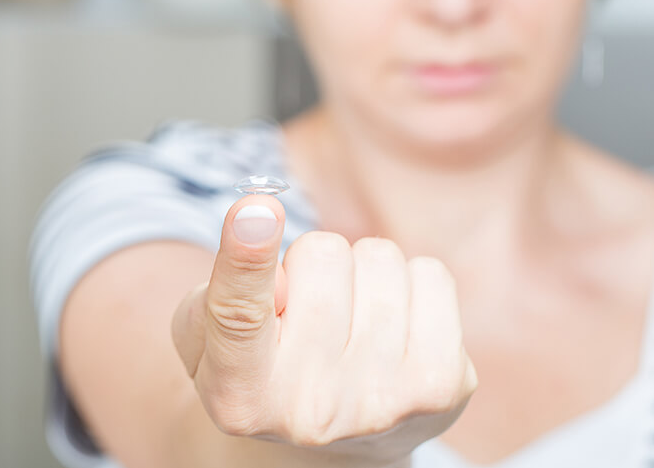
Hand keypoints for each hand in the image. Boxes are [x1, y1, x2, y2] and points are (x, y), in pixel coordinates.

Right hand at [171, 194, 477, 466]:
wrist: (343, 445)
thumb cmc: (268, 366)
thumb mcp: (211, 337)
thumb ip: (224, 291)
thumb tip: (269, 242)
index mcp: (241, 396)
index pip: (239, 315)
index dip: (247, 256)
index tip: (255, 209)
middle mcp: (312, 409)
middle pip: (322, 255)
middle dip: (315, 259)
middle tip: (311, 303)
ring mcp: (383, 402)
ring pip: (380, 257)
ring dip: (364, 271)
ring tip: (353, 318)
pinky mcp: (442, 385)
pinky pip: (430, 274)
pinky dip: (412, 284)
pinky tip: (396, 326)